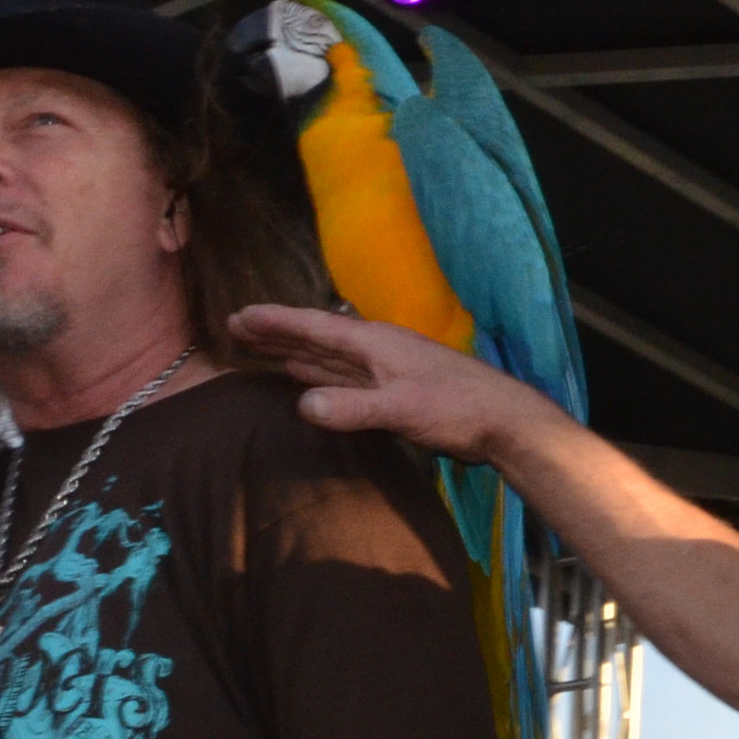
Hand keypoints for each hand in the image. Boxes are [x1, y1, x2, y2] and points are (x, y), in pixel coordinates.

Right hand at [225, 303, 557, 464]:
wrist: (503, 421)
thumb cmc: (457, 409)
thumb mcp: (401, 409)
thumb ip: (353, 407)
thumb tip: (302, 404)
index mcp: (374, 343)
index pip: (314, 327)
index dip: (275, 322)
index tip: (238, 317)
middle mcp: (376, 350)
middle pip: (315, 337)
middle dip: (276, 333)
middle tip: (235, 328)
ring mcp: (385, 371)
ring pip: (327, 358)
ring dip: (293, 352)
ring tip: (260, 349)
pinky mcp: (393, 393)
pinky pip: (342, 379)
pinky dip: (317, 376)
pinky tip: (305, 379)